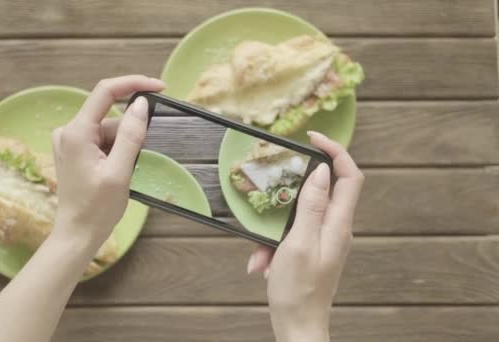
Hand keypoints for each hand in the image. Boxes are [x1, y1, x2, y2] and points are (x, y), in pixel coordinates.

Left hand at [51, 75, 164, 250]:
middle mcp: (68, 131)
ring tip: (123, 175)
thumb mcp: (119, 172)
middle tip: (138, 159)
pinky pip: (101, 140)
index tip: (160, 88)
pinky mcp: (74, 151)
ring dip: (123, 147)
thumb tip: (142, 104)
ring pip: (108, 130)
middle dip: (130, 132)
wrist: (77, 234)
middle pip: (109, 116)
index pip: (105, 92)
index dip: (134, 84)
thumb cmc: (97, 209)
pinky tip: (115, 173)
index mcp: (76, 132)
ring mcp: (69, 141)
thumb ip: (131, 135)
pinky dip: (115, 152)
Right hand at [247, 132, 364, 341]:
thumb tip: (321, 172)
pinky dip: (272, 245)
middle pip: (323, 191)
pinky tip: (259, 264)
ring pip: (300, 216)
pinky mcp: (310, 250)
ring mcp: (323, 240)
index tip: (312, 138)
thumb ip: (311, 207)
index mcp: (338, 225)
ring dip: (275, 228)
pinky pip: (290, 235)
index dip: (336, 151)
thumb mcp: (298, 244)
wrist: (298, 327)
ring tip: (260, 252)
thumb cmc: (297, 290)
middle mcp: (336, 229)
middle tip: (272, 189)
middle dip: (292, 192)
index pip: (350, 176)